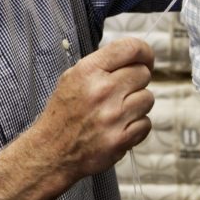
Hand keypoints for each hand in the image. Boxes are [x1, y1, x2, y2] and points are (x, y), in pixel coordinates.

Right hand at [34, 38, 154, 184]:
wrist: (52, 151)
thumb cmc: (63, 112)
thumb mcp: (72, 77)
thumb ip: (101, 64)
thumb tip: (133, 57)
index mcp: (89, 70)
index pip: (130, 48)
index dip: (144, 52)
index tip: (145, 59)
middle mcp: (103, 90)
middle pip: (143, 73)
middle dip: (136, 80)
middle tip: (123, 89)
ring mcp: (114, 116)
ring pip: (148, 98)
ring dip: (137, 103)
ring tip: (119, 110)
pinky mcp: (122, 139)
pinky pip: (146, 123)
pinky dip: (137, 125)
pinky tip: (120, 126)